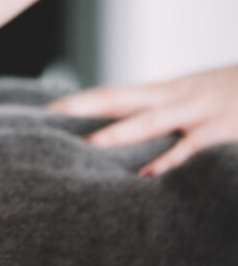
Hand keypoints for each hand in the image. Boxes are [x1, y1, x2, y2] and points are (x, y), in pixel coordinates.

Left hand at [49, 65, 237, 175]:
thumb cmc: (232, 91)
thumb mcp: (192, 94)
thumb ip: (161, 109)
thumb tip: (126, 126)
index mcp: (163, 90)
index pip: (112, 94)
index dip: (79, 100)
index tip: (47, 110)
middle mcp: (174, 96)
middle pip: (120, 99)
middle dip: (84, 108)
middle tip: (50, 119)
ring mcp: (198, 110)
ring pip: (151, 120)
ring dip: (119, 132)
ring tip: (87, 144)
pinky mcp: (223, 127)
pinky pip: (193, 145)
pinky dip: (170, 159)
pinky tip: (147, 175)